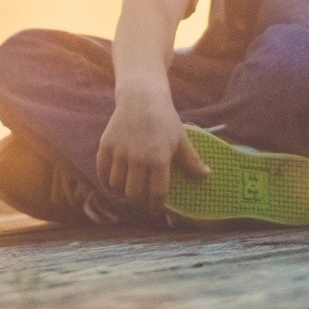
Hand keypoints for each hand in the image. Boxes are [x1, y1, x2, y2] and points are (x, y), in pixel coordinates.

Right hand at [95, 85, 209, 218]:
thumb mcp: (181, 139)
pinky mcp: (106, 146)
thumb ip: (191, 160)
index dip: (156, 206)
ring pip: (116, 186)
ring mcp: (120, 152)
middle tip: (141, 203)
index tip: (155, 210)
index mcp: (159, 159)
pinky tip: (113, 184)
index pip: (157, 193)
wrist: (141, 97)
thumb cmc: (165, 119)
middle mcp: (138, 158)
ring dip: (122, 194)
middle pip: (134, 194)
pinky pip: (102, 172)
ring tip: (127, 194)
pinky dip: (106, 182)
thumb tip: (207, 175)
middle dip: (138, 203)